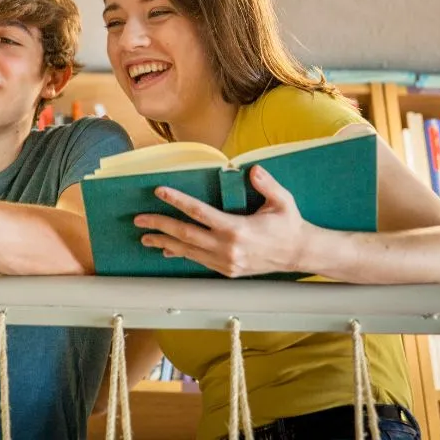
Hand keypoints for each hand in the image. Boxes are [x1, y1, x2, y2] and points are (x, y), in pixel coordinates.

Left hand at [133, 165, 311, 277]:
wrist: (299, 254)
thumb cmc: (289, 225)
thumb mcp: (282, 201)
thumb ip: (266, 184)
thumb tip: (252, 170)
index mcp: (236, 229)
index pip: (199, 213)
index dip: (177, 201)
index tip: (160, 192)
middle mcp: (227, 248)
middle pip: (185, 234)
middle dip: (160, 226)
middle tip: (139, 220)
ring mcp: (226, 262)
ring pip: (188, 251)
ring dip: (164, 243)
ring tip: (145, 237)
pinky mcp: (227, 270)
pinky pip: (198, 261)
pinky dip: (181, 254)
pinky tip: (167, 251)